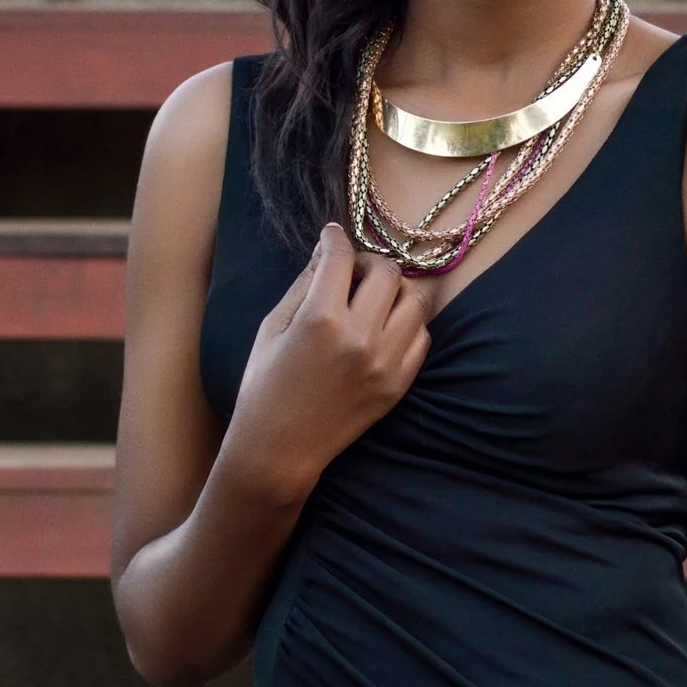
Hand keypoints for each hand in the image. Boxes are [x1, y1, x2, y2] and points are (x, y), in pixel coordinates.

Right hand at [219, 223, 431, 503]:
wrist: (279, 450)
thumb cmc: (264, 387)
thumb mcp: (272, 328)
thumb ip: (303, 285)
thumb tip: (327, 253)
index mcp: (320, 320)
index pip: (342, 258)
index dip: (335, 239)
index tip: (332, 236)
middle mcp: (360, 338)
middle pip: (387, 273)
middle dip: (369, 262)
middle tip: (353, 271)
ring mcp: (385, 363)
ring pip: (416, 300)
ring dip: (396, 290)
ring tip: (375, 298)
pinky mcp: (399, 385)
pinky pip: (422, 337)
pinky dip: (407, 323)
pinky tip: (385, 327)